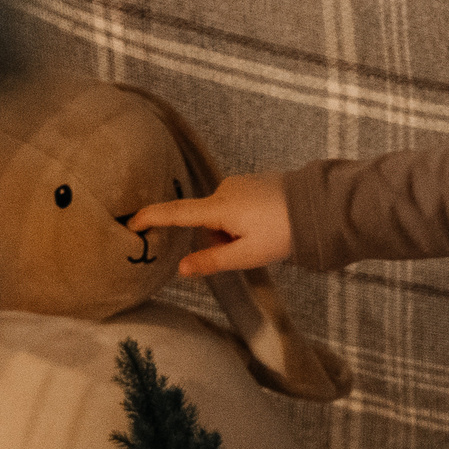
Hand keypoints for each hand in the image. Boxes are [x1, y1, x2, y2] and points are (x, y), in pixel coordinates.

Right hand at [128, 173, 292, 276]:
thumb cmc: (283, 233)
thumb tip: (181, 268)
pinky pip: (236, 205)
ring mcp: (239, 183)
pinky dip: (243, 219)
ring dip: (232, 230)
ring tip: (262, 236)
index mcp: (219, 208)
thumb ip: (212, 261)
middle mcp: (224, 190)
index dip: (152, 217)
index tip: (131, 222)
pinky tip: (266, 224)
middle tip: (247, 249)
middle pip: (205, 221)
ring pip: (222, 215)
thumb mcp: (247, 254)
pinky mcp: (252, 181)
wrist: (318, 206)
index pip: (176, 212)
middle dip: (219, 239)